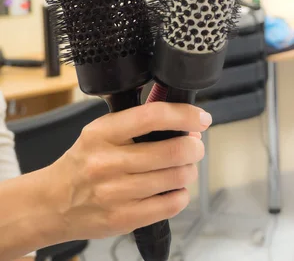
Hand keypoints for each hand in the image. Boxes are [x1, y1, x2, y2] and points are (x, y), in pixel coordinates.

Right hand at [44, 102, 211, 241]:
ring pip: (177, 177)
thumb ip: (137, 123)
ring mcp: (116, 193)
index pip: (153, 116)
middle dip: (195, 147)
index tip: (201, 119)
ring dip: (189, 170)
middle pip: (174, 151)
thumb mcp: (101, 132)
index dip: (185, 115)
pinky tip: (172, 189)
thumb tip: (184, 119)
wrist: (52, 203)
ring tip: (182, 168)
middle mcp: (107, 162)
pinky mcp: (124, 218)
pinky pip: (172, 204)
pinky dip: (181, 194)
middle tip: (194, 146)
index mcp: (102, 134)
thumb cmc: (84, 163)